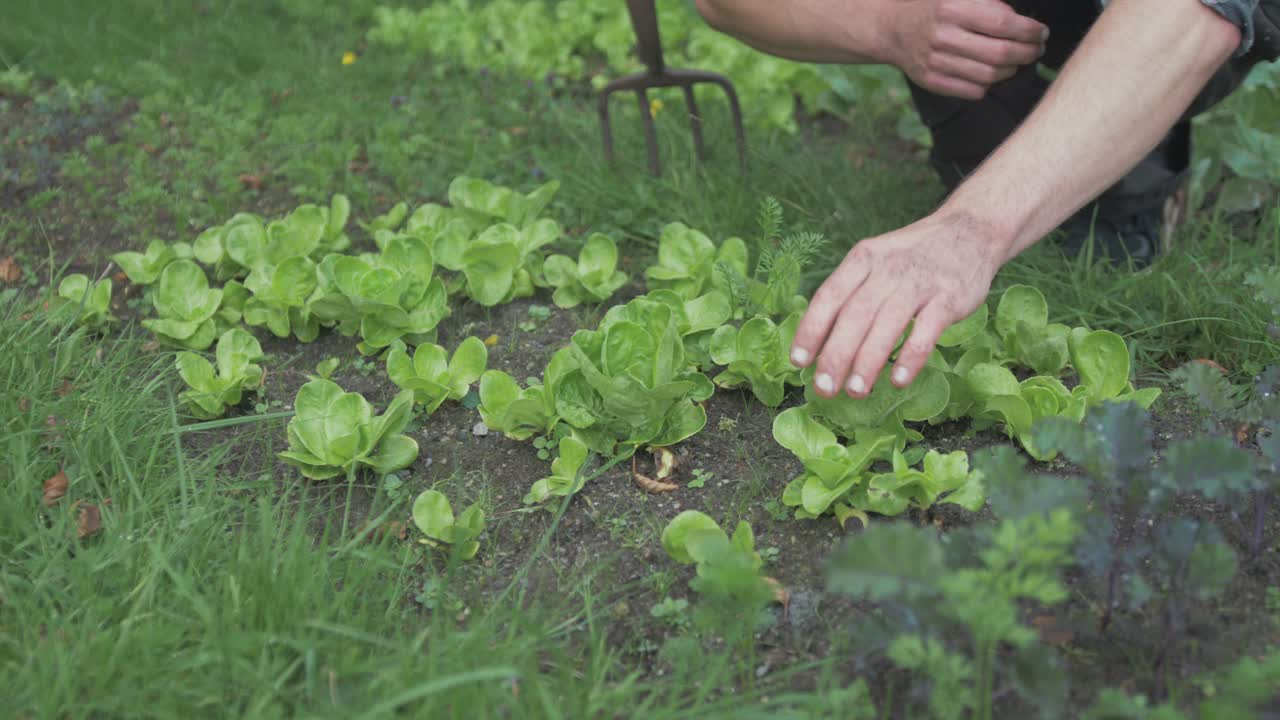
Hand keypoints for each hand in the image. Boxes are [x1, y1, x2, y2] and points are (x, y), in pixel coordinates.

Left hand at [789, 212, 1007, 398]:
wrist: (971, 230)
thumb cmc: (913, 257)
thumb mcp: (877, 260)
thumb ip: (851, 294)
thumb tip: (820, 342)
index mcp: (863, 260)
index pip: (829, 297)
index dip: (811, 330)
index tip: (798, 361)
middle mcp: (887, 269)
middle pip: (854, 316)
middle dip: (835, 356)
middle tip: (824, 388)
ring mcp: (919, 283)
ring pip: (886, 325)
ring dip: (868, 362)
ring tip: (855, 391)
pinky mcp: (948, 297)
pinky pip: (926, 331)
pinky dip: (911, 357)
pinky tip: (899, 380)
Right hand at [885, 0, 1049, 98]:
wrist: (893, 29)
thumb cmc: (934, 8)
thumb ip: (989, 3)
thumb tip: (1020, 21)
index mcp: (952, 8)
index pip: (1003, 23)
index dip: (1030, 31)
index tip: (1041, 32)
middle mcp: (943, 35)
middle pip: (1000, 53)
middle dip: (1028, 53)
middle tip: (1037, 50)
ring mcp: (935, 61)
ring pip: (990, 75)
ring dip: (1011, 70)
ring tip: (1017, 61)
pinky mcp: (931, 81)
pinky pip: (973, 91)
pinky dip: (989, 85)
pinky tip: (993, 73)